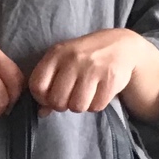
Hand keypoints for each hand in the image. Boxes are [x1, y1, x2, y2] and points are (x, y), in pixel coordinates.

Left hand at [29, 28, 153, 117]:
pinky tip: (99, 92)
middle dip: (63, 104)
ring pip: (77, 106)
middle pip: (57, 101)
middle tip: (71, 96)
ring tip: (86, 94)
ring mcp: (93, 68)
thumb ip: (48, 85)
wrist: (121, 45)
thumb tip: (42, 113)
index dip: (42, 98)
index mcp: (57, 53)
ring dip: (81, 106)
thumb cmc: (85, 57)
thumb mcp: (63, 63)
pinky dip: (96, 105)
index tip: (51, 96)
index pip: (37, 86)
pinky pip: (96, 106)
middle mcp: (74, 59)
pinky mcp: (111, 78)